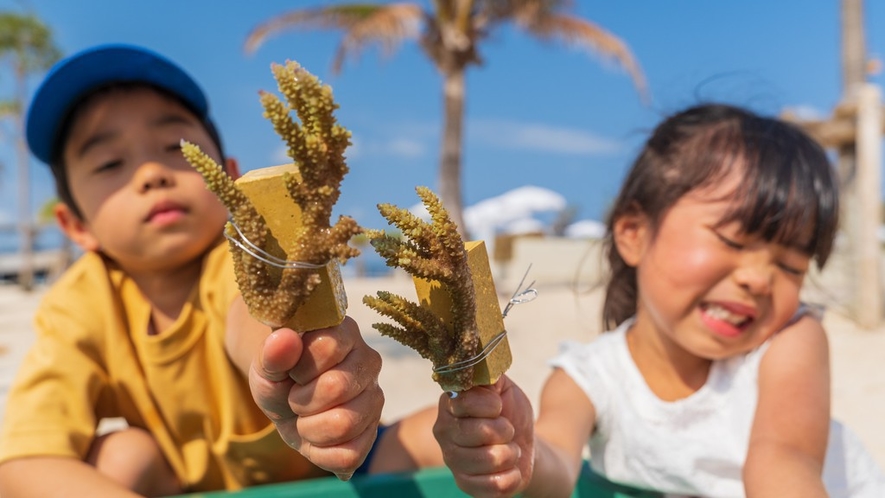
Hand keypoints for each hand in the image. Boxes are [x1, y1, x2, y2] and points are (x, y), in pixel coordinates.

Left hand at [248, 317, 383, 479]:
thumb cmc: (281, 375)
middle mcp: (369, 362)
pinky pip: (349, 455)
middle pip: (336, 387)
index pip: (327, 348)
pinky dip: (321, 452)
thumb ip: (272, 353)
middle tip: (296, 397)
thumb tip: (284, 338)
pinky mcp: (372, 433)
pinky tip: (316, 436)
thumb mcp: (266, 364)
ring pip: (345, 424)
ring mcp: (375, 398)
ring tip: (306, 416)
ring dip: (310, 428)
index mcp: (345, 333)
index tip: (293, 371)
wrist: (286, 400)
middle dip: (301, 400)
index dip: (300, 367)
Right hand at [433, 375, 534, 497]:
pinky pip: (493, 485)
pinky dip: (511, 476)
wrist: (524, 443)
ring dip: (510, 454)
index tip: (499, 406)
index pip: (464, 403)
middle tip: (507, 429)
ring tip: (509, 449)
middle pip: (476, 432)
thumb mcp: (503, 386)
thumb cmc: (510, 411)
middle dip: (504, 430)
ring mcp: (453, 460)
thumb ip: (488, 374)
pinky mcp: (465, 484)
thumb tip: (477, 363)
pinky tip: (509, 469)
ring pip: (488, 459)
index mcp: (450, 404)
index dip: (489, 405)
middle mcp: (444, 432)